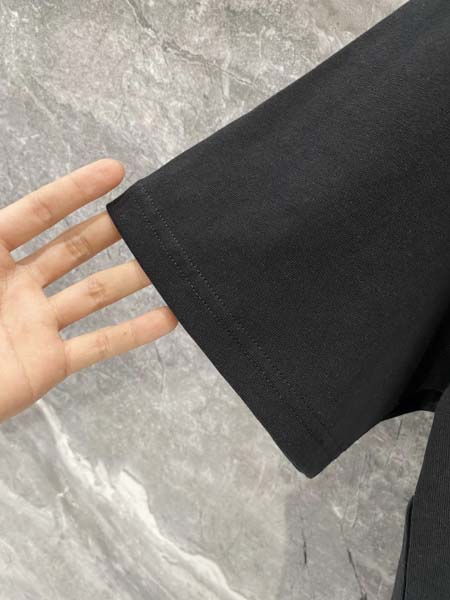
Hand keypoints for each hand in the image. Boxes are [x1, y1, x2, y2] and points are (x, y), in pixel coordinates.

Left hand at [0, 159, 176, 421]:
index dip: (75, 190)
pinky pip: (99, 345)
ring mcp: (37, 324)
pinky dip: (134, 333)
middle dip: (110, 229)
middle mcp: (18, 286)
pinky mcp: (50, 363)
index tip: (114, 171)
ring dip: (132, 277)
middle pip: (73, 249)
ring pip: (94, 294)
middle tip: (147, 214)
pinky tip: (167, 318)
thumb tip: (2, 208)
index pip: (37, 213)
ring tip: (167, 262)